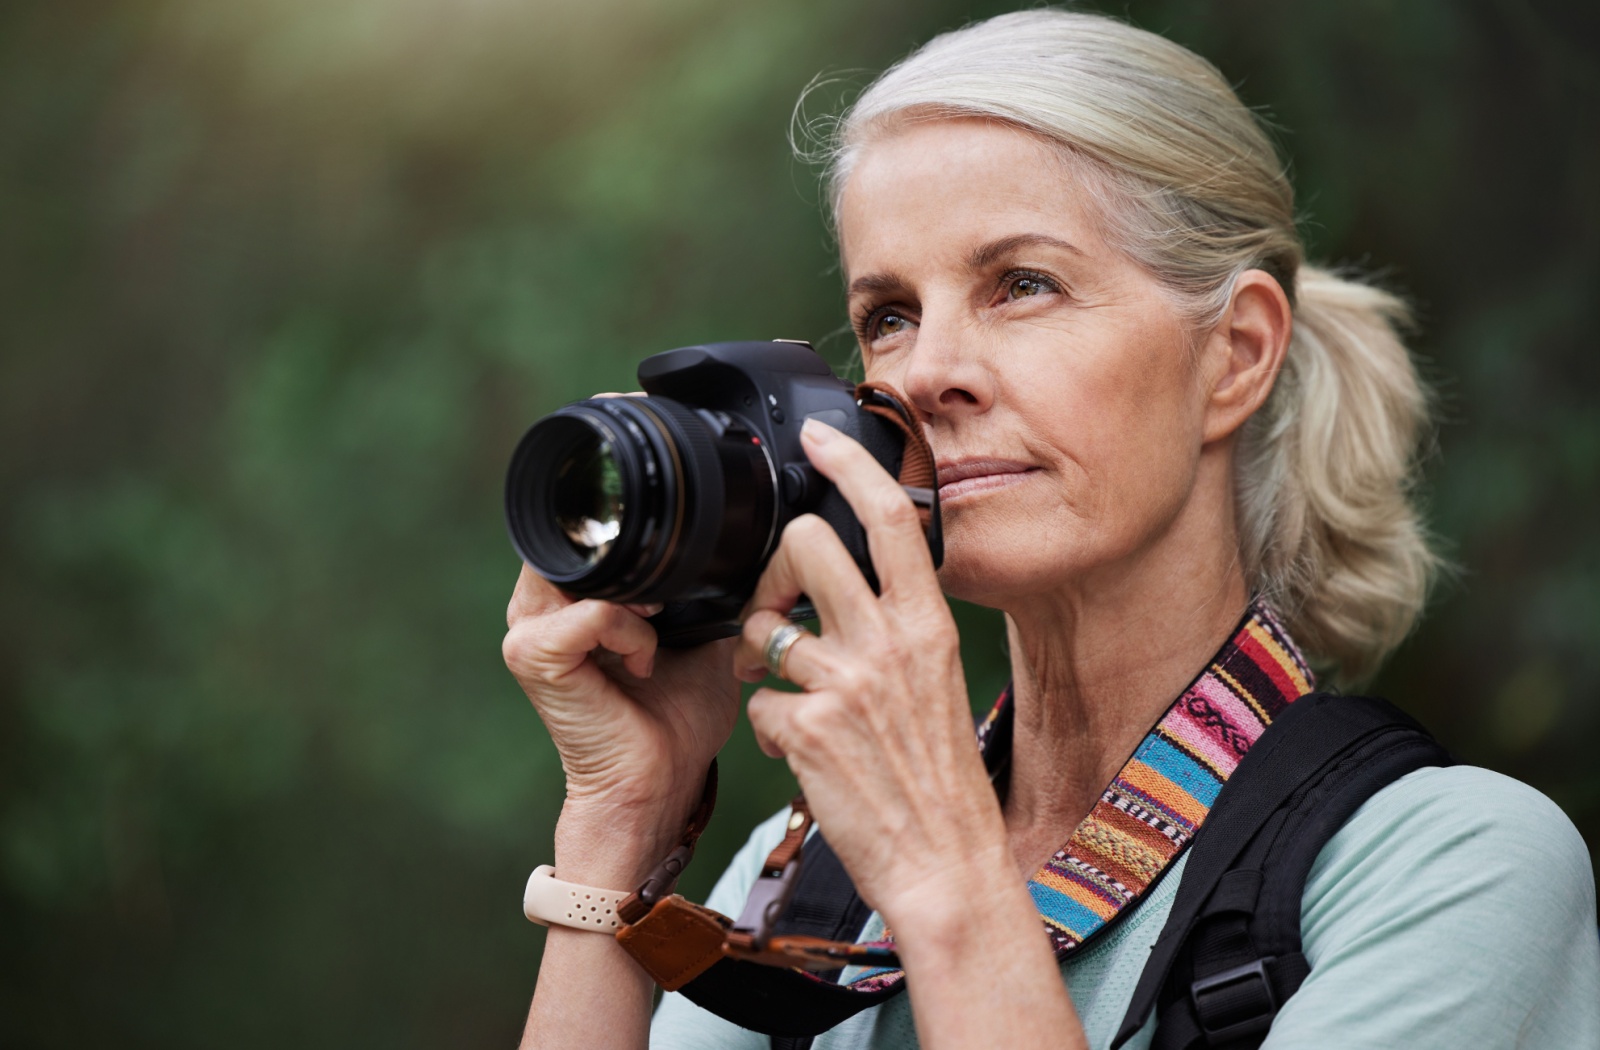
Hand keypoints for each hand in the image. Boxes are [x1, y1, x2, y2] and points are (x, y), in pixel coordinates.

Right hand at [503, 568, 738, 878]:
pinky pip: (589, 613)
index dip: (633, 545)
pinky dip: (629, 632)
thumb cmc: (676, 719)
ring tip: (654, 628)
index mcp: (564, 603)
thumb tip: (720, 550)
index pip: (586, 537)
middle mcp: (535, 612)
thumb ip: (689, 587)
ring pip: (580, 570)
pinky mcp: (535, 657)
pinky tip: (643, 664)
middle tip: (664, 607)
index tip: (672, 585)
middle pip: (578, 546)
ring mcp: (528, 634)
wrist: (661, 781)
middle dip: (632, 566)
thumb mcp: (696, 634)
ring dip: (632, 596)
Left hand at [733, 418, 1008, 922]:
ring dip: (758, 657)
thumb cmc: (939, 776)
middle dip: (773, 568)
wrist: (946, 861)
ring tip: (783, 690)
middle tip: (775, 605)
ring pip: (762, 624)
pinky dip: (765, 727)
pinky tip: (797, 750)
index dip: (850, 463)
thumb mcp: (936, 681)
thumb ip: (897, 628)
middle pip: (806, 544)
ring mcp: (846, 685)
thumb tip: (850, 586)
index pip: (892, 517)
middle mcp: (889, 643)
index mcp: (929, 624)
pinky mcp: (808, 731)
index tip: (818, 436)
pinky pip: (756, 703)